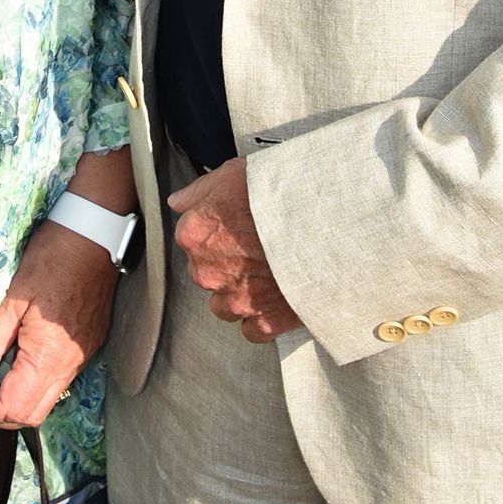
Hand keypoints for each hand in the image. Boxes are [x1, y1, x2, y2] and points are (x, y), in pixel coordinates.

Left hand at [0, 219, 119, 427]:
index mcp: (48, 355)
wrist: (95, 237)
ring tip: (3, 370)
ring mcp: (82, 357)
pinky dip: (40, 379)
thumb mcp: (14, 297)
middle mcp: (69, 364)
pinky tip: (25, 355)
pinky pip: (62, 378)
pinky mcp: (89, 347)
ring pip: (49, 399)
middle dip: (6, 411)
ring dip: (23, 396)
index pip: (16, 408)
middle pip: (34, 414)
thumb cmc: (52, 259)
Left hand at [169, 157, 301, 342]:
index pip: (190, 238)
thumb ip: (198, 192)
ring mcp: (236, 299)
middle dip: (225, 263)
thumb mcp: (231, 175)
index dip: (214, 231)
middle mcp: (208, 271)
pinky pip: (252, 329)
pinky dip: (262, 317)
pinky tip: (275, 296)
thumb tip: (179, 202)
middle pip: (205, 272)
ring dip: (239, 293)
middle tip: (253, 246)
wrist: (323, 222)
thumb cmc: (279, 195)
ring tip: (265, 272)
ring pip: (224, 305)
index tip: (233, 226)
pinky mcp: (264, 320)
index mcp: (196, 234)